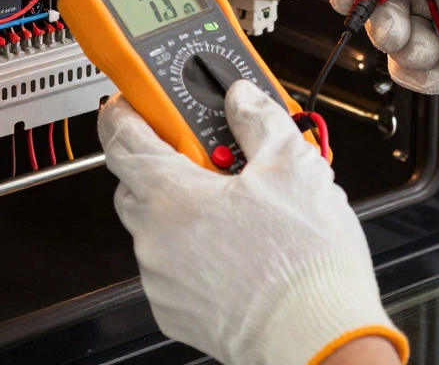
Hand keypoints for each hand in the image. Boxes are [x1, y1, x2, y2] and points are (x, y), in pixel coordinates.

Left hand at [98, 81, 407, 364]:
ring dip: (187, 209)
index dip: (127, 108)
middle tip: (214, 154)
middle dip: (169, 161)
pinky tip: (239, 248)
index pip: (121, 136)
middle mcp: (154, 239)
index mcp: (171, 195)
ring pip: (159, 226)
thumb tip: (243, 99)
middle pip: (138, 181)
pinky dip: (196, 251)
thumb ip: (259, 119)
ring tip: (242, 208)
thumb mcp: (294, 166)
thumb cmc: (304, 265)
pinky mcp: (176, 311)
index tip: (139, 99)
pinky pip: (174, 266)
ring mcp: (162, 279)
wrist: (317, 338)